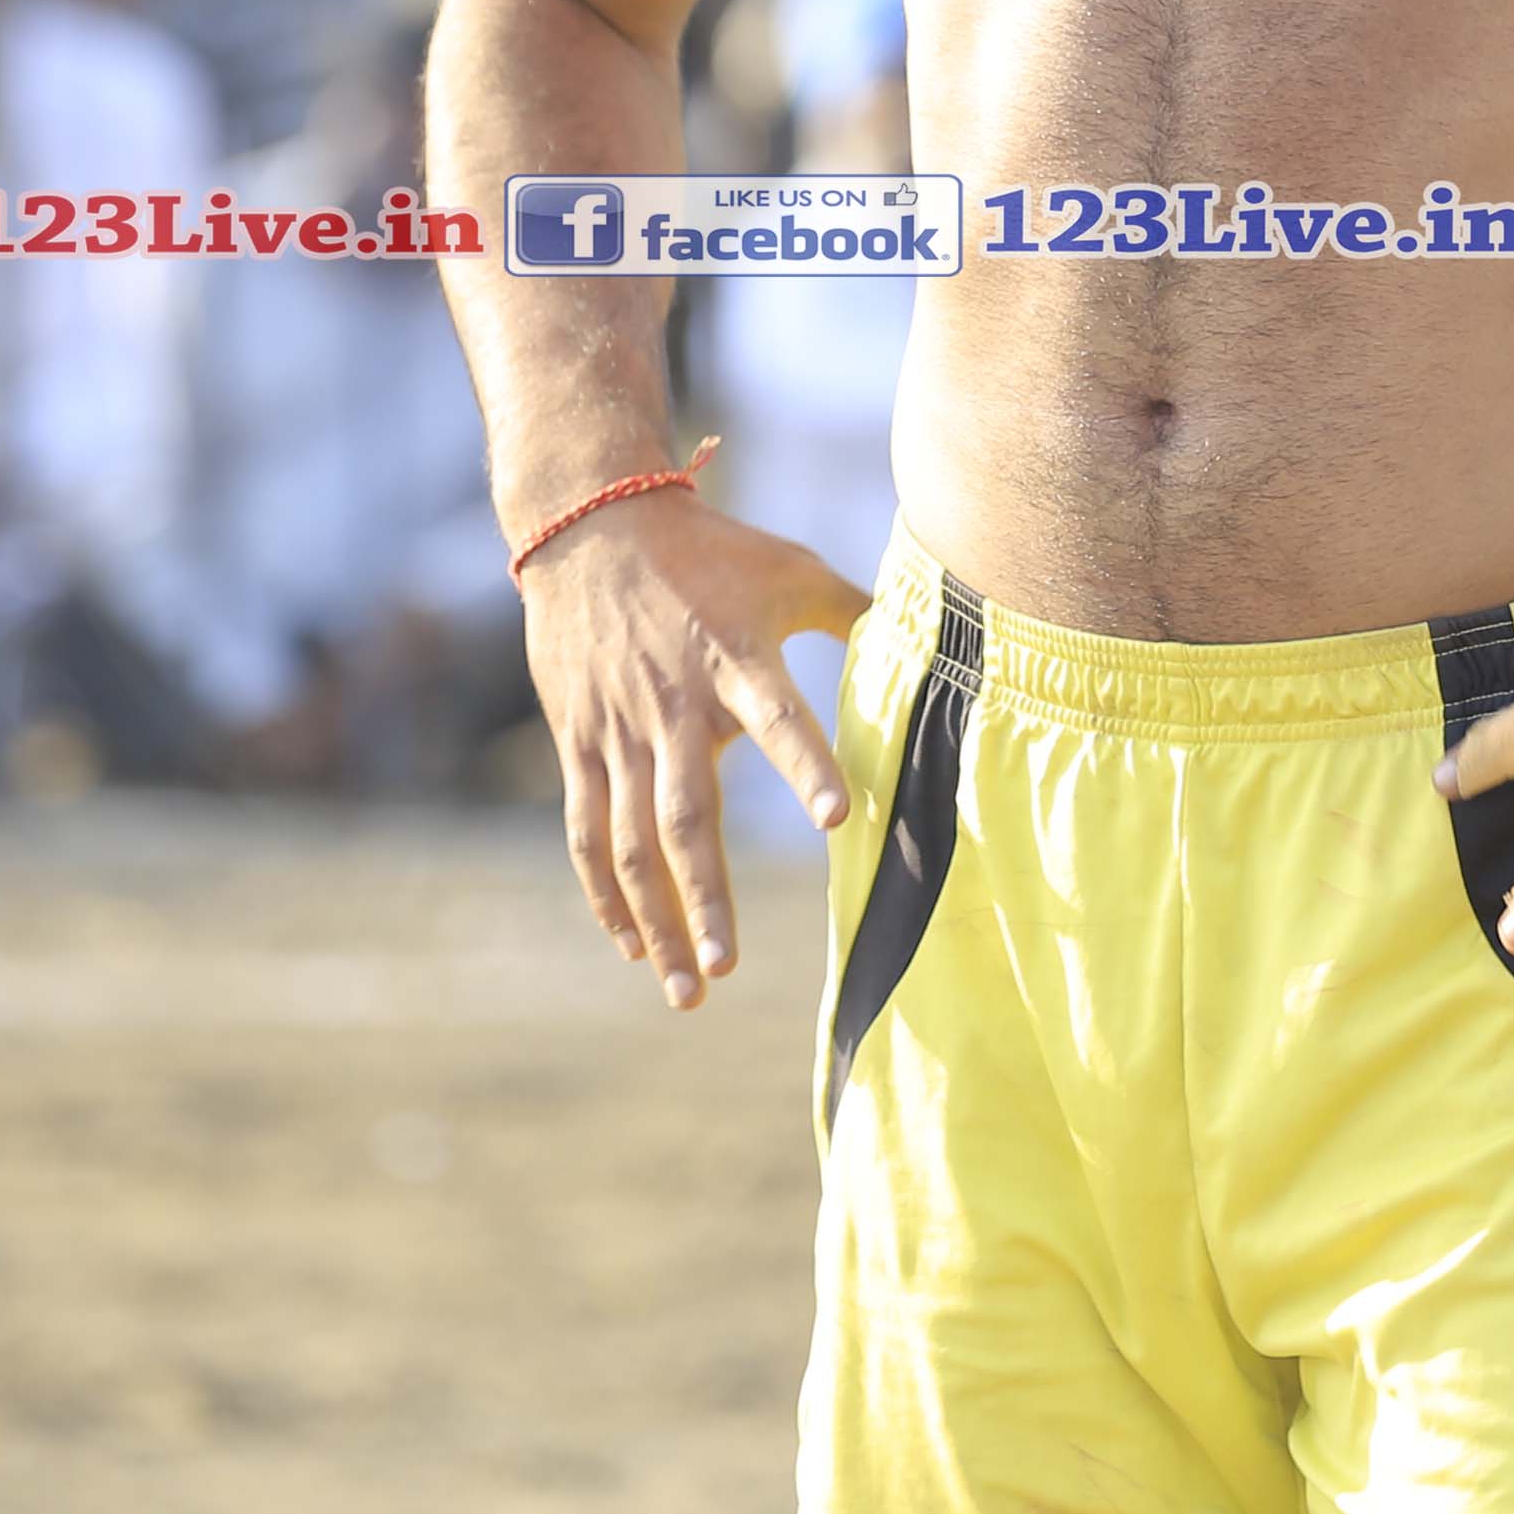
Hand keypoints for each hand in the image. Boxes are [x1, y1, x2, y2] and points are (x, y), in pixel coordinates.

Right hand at [520, 463, 868, 1009]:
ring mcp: (617, 728)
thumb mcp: (788, 570)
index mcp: (733, 659)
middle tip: (728, 966)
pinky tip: (630, 944)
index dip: (806, 766)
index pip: (777, 718)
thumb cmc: (709, 551)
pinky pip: (587, 829)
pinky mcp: (579, 740)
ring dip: (656, 919)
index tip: (838, 820)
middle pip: (684, 814)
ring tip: (686, 988)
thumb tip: (933, 642)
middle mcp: (672, 703)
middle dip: (704, 897)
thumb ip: (853, 614)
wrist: (590, 525)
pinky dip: (605, 893)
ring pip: (629, 840)